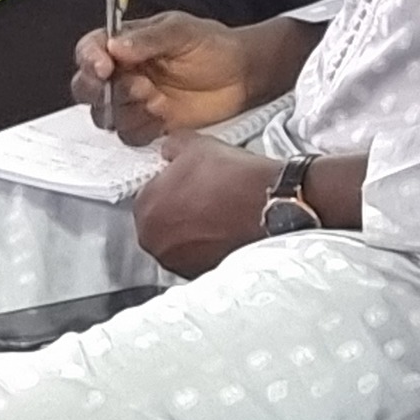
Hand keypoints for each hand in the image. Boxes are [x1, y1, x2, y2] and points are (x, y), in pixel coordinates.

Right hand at [72, 10, 258, 145]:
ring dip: (127, 110)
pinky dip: (143, 128)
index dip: (89, 59)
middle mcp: (124, 73)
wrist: (242, 74)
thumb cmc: (214, 46)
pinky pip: (129, 135)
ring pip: (105, 115)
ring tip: (156, 98)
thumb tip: (116, 46)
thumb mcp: (183, 31)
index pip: (91, 49)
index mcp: (126, 44)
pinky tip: (163, 116)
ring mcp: (134, 101)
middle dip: (100, 91)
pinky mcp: (148, 124)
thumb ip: (149, 38)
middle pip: (87, 87)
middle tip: (133, 86)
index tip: (103, 66)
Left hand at [133, 132, 281, 276]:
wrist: (272, 205)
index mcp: (147, 210)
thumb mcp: (198, 145)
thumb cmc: (234, 178)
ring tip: (217, 212)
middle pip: (161, 221)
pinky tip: (225, 228)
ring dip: (191, 230)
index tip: (187, 181)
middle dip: (178, 210)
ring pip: (178, 241)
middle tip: (203, 196)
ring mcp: (178, 262)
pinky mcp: (203, 273)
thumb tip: (168, 150)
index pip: (148, 194)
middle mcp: (155, 242)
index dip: (170, 184)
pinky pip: (198, 255)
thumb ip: (172, 147)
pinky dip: (207, 245)